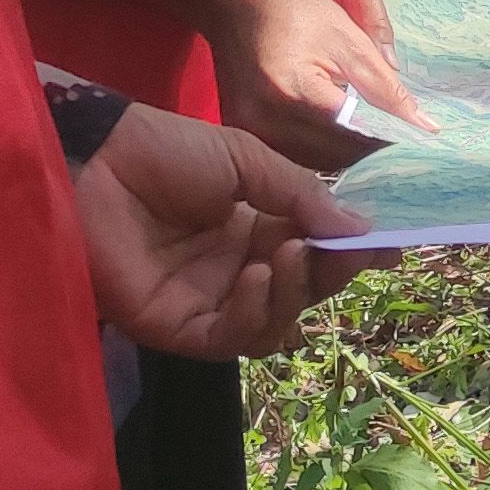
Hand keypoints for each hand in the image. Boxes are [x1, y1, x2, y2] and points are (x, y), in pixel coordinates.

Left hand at [73, 103, 363, 359]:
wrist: (98, 160)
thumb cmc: (168, 151)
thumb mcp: (249, 159)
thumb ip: (304, 197)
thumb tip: (367, 231)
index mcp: (257, 226)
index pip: (315, 251)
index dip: (351, 252)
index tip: (391, 246)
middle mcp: (238, 268)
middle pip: (301, 292)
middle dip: (329, 273)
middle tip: (347, 250)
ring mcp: (208, 300)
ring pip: (272, 324)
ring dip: (294, 293)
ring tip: (292, 253)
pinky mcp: (177, 326)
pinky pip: (229, 338)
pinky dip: (254, 312)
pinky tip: (259, 276)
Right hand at [201, 0, 425, 173]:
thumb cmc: (290, 4)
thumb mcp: (346, 35)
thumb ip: (384, 86)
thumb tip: (426, 126)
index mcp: (295, 92)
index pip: (357, 135)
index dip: (390, 136)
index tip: (415, 133)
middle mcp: (266, 121)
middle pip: (336, 157)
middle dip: (371, 148)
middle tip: (395, 131)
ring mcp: (249, 131)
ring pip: (314, 163)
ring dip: (346, 152)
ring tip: (368, 130)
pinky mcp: (241, 132)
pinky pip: (291, 154)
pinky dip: (319, 148)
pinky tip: (336, 130)